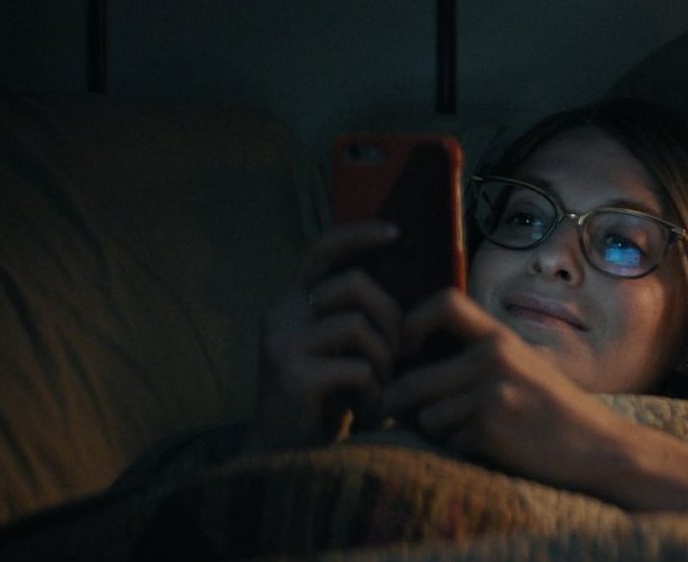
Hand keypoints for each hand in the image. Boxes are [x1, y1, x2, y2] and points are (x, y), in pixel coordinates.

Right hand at [250, 221, 402, 451]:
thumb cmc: (325, 399)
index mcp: (291, 302)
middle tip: (402, 350)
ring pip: (359, 325)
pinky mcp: (293, 377)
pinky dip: (375, 390)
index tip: (396, 231)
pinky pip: (358, 367)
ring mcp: (282, 345)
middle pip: (354, 284)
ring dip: (385, 357)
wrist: (284, 455)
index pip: (321, 250)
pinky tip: (369, 408)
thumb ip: (354, 315)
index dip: (358, 235)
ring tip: (381, 385)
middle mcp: (279, 315)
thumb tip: (408, 283)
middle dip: (391, 314)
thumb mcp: (336, 349)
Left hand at [382, 291, 642, 493]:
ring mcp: (492, 394)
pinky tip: (491, 447)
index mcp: (501, 337)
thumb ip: (478, 358)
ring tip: (473, 432)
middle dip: (399, 405)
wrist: (600, 447)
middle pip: (413, 381)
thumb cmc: (555, 410)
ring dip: (438, 433)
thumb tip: (409, 370)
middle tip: (399, 417)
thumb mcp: (524, 365)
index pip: (444, 303)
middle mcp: (493, 359)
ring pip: (426, 418)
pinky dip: (460, 451)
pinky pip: (447, 443)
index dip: (411, 321)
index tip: (406, 348)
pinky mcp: (490, 429)